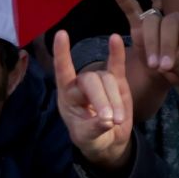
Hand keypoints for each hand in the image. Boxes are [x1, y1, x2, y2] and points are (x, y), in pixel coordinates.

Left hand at [55, 30, 133, 171]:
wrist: (109, 143)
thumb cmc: (91, 140)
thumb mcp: (88, 139)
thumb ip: (95, 129)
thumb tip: (107, 120)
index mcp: (68, 95)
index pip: (62, 71)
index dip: (62, 54)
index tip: (61, 34)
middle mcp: (82, 85)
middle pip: (92, 80)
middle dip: (102, 100)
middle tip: (110, 121)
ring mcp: (100, 82)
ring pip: (108, 81)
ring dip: (115, 101)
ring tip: (117, 121)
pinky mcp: (117, 82)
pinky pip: (116, 65)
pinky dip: (116, 53)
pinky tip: (115, 38)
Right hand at [111, 0, 178, 88]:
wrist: (164, 73)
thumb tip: (166, 61)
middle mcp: (176, 20)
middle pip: (169, 24)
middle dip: (166, 46)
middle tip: (164, 67)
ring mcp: (157, 21)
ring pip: (151, 24)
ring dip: (151, 45)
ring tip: (153, 65)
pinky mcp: (140, 25)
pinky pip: (131, 9)